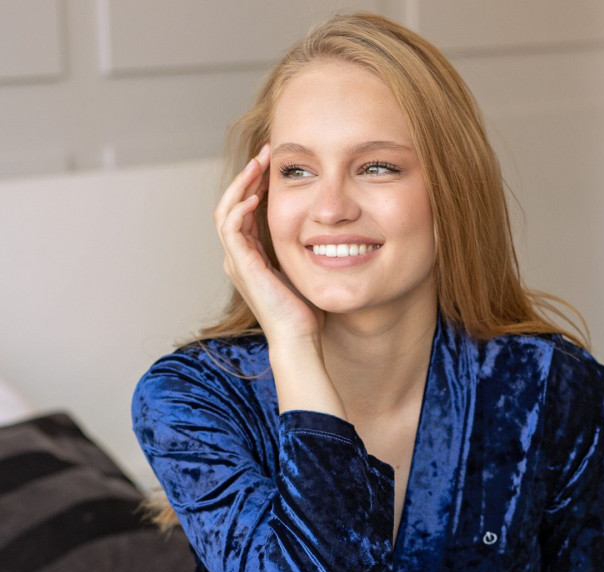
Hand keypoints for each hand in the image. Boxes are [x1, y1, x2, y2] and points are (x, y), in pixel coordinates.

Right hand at [214, 145, 321, 345]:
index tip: (274, 164)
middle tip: (265, 152)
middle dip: (247, 176)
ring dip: (241, 184)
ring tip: (258, 164)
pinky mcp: (242, 267)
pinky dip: (240, 208)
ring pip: (226, 211)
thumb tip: (328, 229)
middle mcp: (239, 258)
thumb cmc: (306, 312)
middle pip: (232, 204)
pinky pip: (231, 228)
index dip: (256, 184)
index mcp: (251, 257)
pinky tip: (256, 196)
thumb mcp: (306, 269)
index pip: (245, 210)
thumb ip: (306, 249)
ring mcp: (237, 262)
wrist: (300, 338)